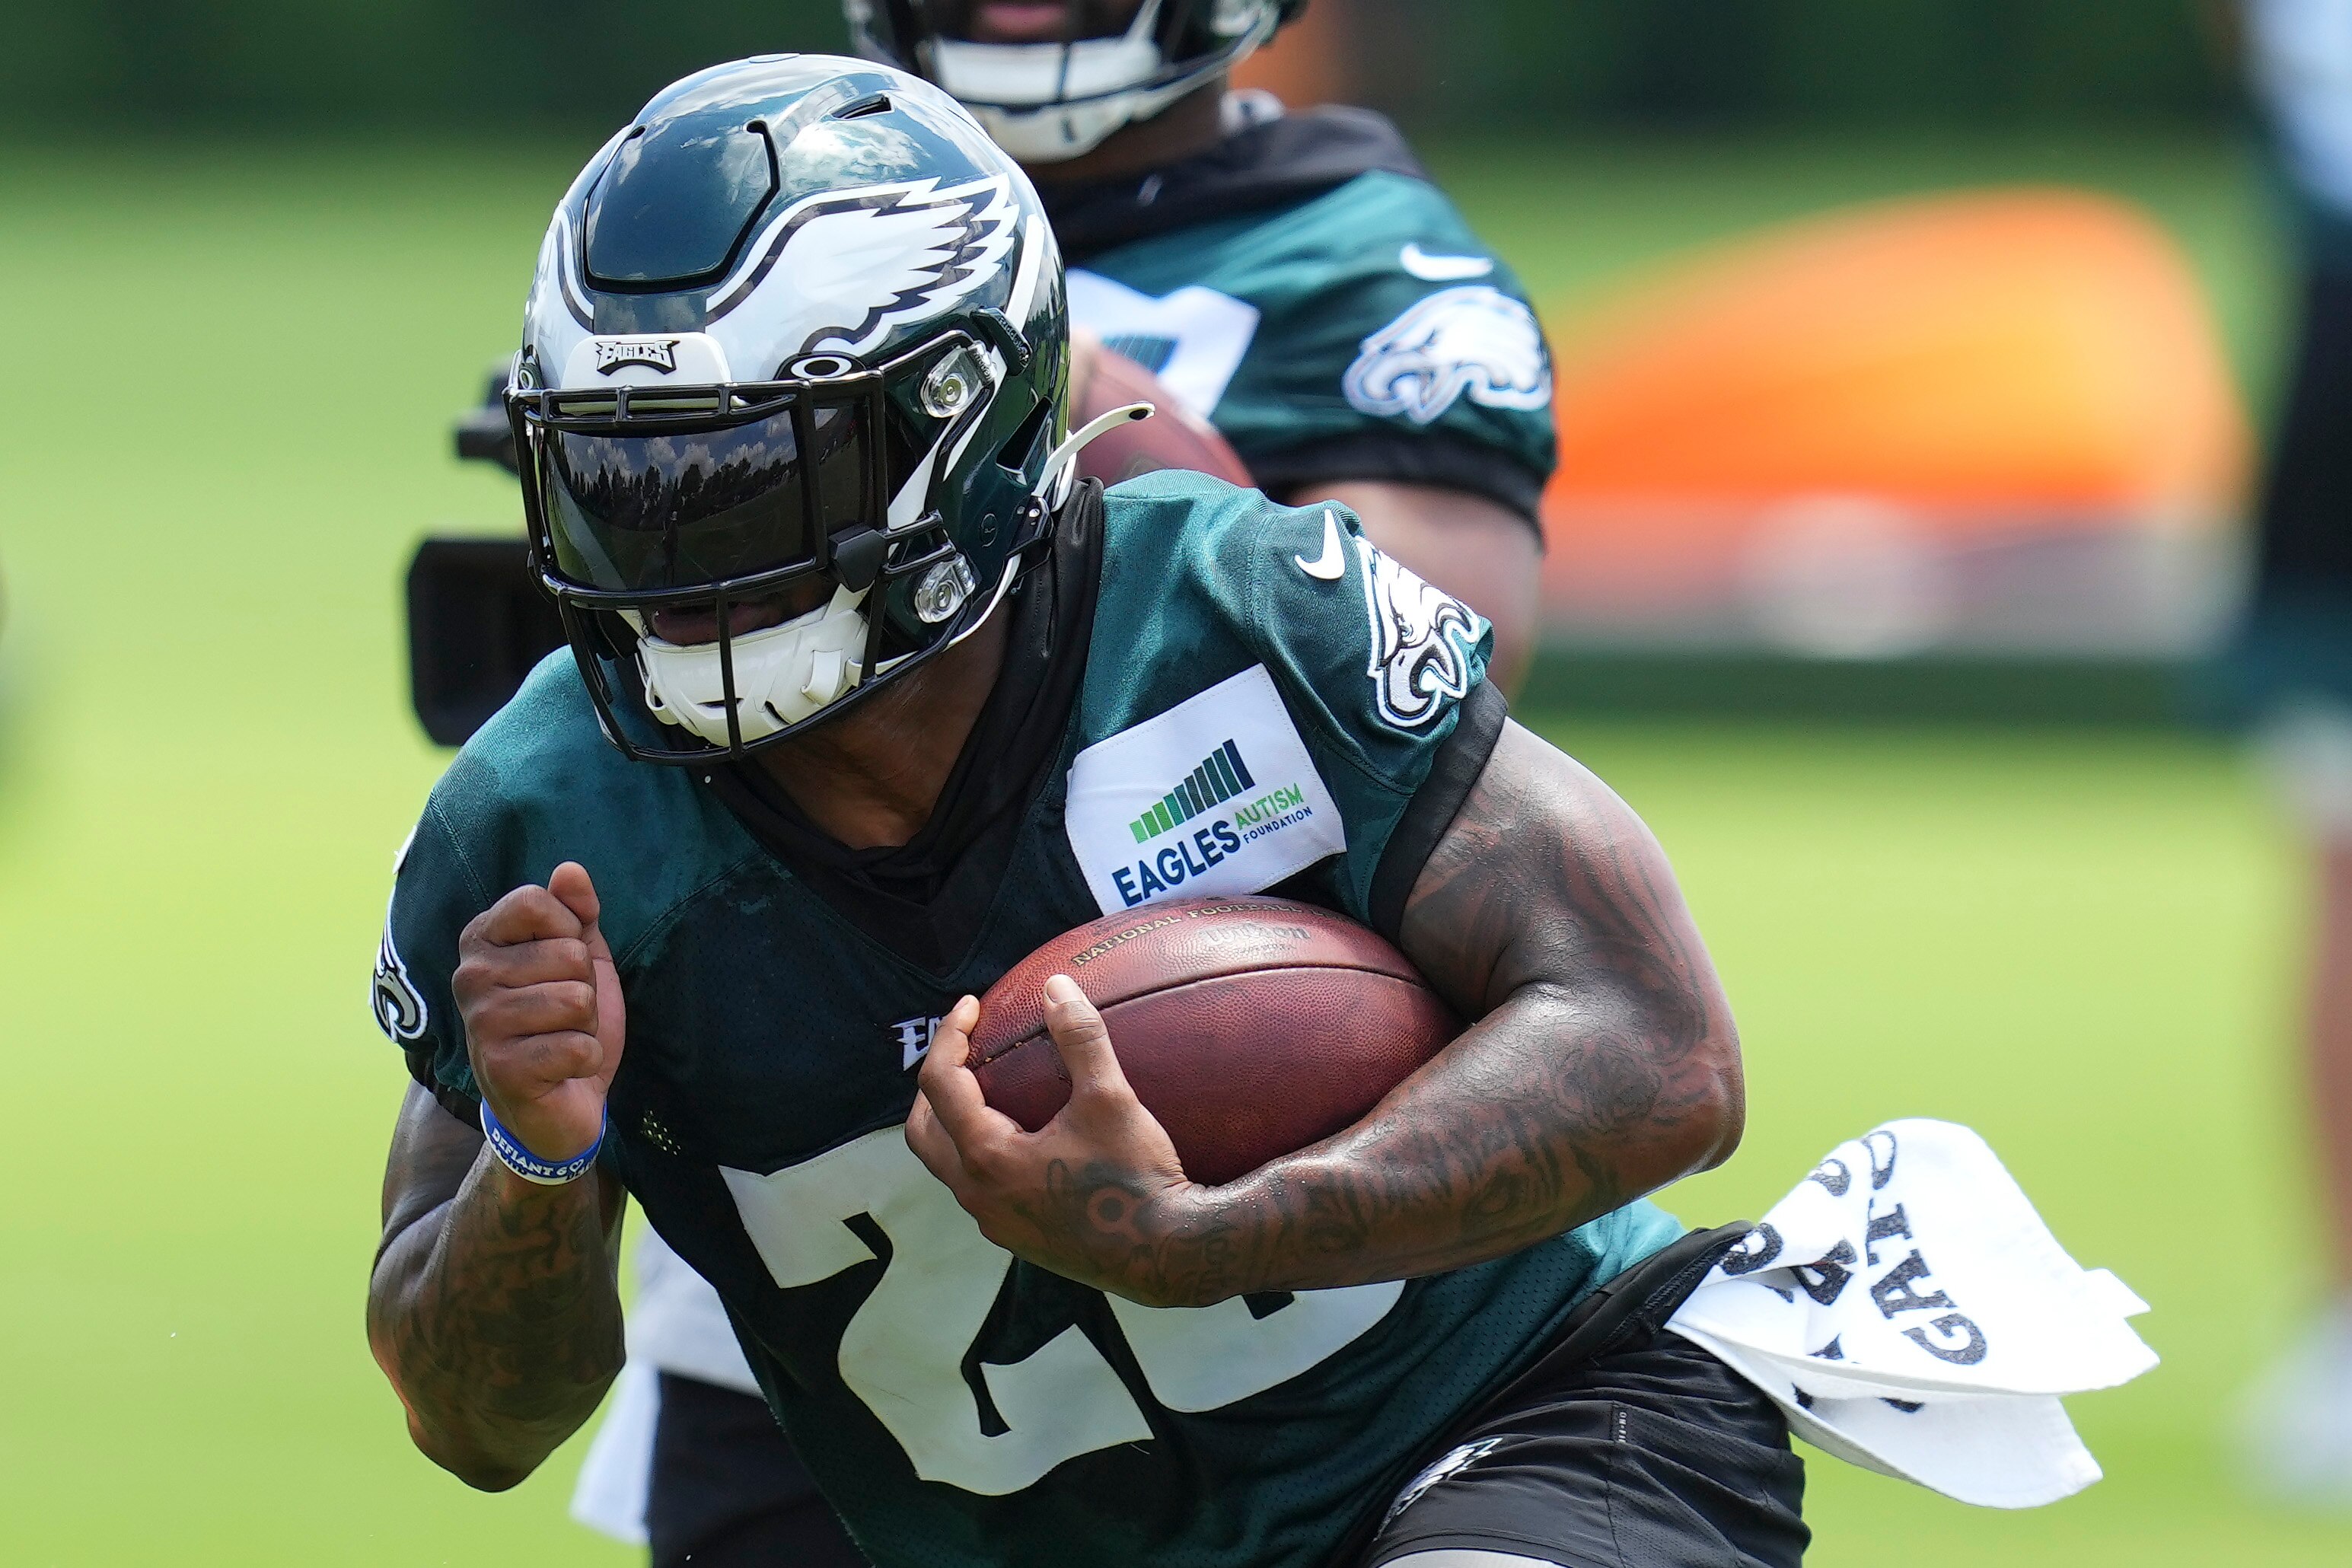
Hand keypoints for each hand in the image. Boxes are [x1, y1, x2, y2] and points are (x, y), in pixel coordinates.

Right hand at [453, 862, 624, 1163]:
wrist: (557, 1103)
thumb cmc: (563, 1022)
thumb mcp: (578, 956)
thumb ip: (575, 911)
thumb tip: (570, 870)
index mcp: (481, 941)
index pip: (538, 902)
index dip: (570, 931)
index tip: (559, 963)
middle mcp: (470, 977)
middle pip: (568, 953)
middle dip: (584, 986)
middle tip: (563, 1014)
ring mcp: (482, 1024)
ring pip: (576, 999)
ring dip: (585, 1025)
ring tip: (560, 1038)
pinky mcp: (503, 1069)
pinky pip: (578, 1045)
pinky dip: (585, 1059)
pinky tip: (562, 1069)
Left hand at [906, 976, 1205, 1304]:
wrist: (1167, 1256)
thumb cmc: (1136, 1178)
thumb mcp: (1111, 1098)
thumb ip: (1080, 1037)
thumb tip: (1057, 985)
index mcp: (987, 1157)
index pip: (939, 1085)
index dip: (949, 1036)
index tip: (971, 1007)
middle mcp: (978, 1196)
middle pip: (923, 1133)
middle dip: (934, 1086)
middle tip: (964, 1051)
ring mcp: (996, 1224)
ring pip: (950, 1166)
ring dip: (955, 1123)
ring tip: (990, 1089)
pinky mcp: (1020, 1239)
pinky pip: (982, 1188)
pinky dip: (984, 1152)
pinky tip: (1029, 1137)